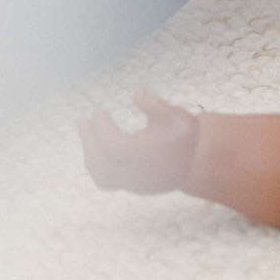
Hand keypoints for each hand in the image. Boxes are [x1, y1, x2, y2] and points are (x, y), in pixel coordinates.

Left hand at [80, 90, 200, 194]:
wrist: (197, 162)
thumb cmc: (185, 135)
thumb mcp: (176, 115)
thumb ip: (156, 105)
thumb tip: (137, 93)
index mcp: (143, 157)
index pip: (111, 145)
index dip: (100, 129)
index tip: (98, 111)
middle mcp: (134, 173)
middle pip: (100, 162)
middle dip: (88, 139)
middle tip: (82, 119)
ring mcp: (132, 183)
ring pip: (100, 175)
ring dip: (89, 153)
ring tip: (86, 132)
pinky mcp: (132, 187)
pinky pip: (106, 181)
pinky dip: (96, 166)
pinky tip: (95, 149)